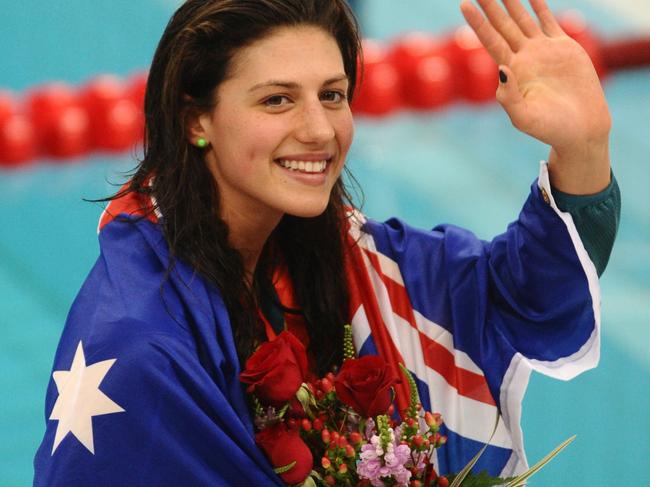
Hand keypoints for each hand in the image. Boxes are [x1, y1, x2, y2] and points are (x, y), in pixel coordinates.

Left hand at [460, 0, 610, 193]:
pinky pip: (548, 22)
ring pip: (523, 20)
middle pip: (503, 26)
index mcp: (511, 71)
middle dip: (491, 7)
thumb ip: (509, 96)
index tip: (464, 4)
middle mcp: (524, 58)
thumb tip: (502, 68)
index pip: (490, 40)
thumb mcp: (523, 117)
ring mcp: (543, 51)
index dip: (477, 23)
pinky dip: (540, 7)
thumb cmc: (549, 128)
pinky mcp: (564, 48)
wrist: (579, 128)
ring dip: (512, 3)